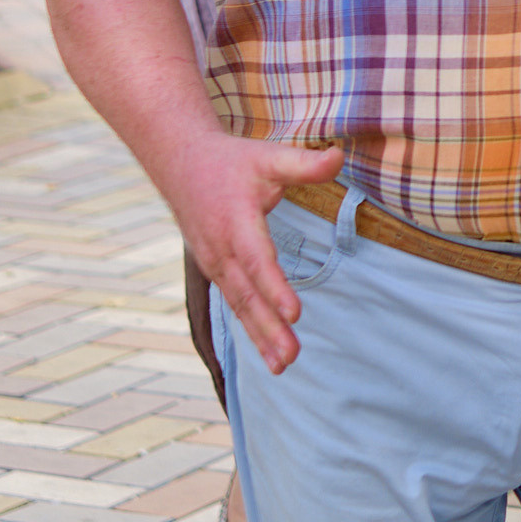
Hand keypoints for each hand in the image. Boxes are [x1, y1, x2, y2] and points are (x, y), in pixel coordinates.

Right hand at [154, 132, 344, 375]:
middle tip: (291, 357)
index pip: (257, 261)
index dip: (275, 288)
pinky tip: (269, 353)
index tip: (294, 314)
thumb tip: (339, 156)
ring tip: (283, 365)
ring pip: (240, 306)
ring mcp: (215, 264)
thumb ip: (304, 163)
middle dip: (269, 328)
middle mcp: (221, 250)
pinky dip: (250, 330)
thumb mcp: (269, 156)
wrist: (181, 164)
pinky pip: (234, 305)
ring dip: (260, 337)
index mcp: (235, 223)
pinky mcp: (216, 271)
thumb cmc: (231, 162)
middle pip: (247, 295)